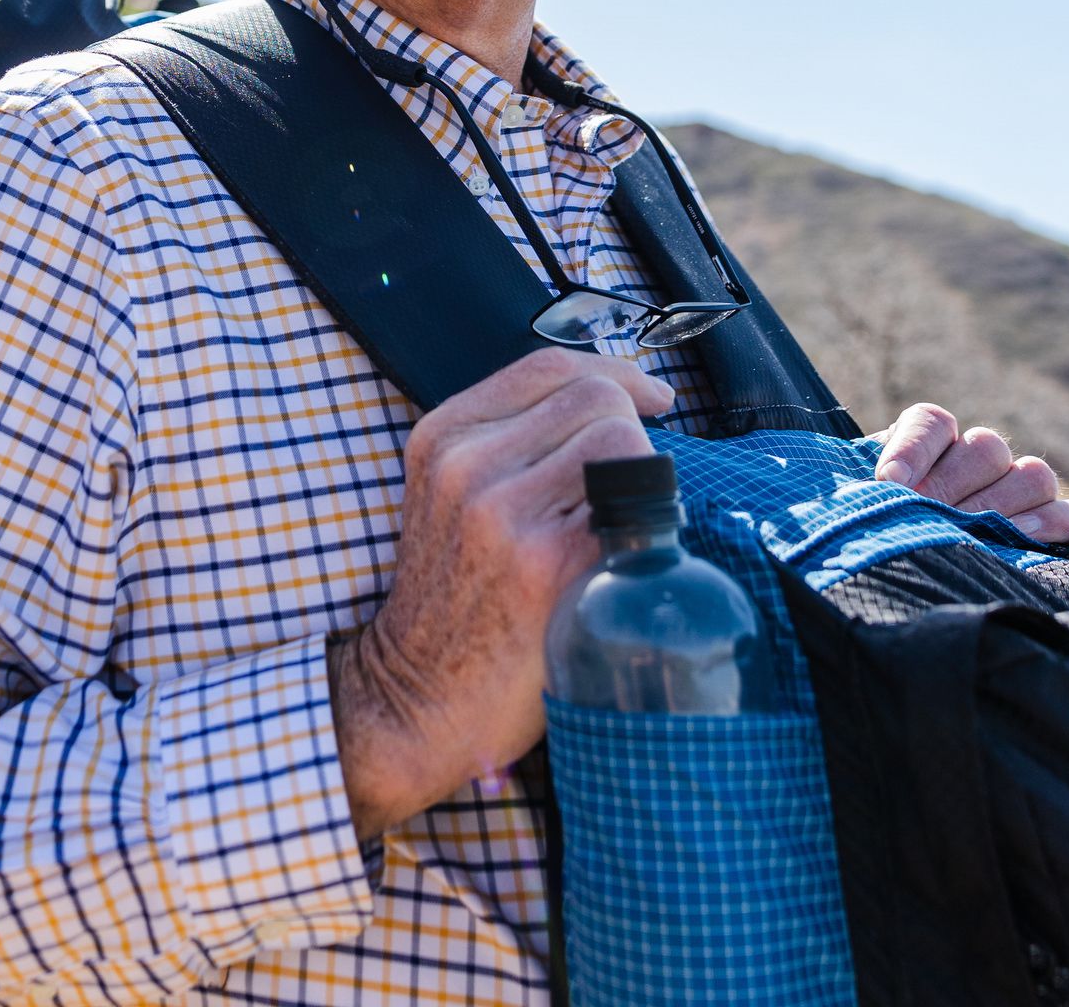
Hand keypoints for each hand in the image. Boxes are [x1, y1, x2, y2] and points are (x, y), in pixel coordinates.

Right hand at [329, 349, 673, 837]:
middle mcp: (466, 464)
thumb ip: (507, 448)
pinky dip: (650, 523)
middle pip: (596, 396)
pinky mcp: (545, 563)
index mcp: (442, 437)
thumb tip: (616, 409)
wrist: (415, 701)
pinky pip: (632, 505)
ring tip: (629, 525)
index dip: (617, 375)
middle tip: (641, 483)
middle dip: (637, 430)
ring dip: (645, 477)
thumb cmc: (455, 604)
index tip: (652, 401)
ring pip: (621, 439)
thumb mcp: (452, 501)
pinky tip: (630, 558)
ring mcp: (502, 512)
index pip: (550, 366)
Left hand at [872, 402, 1068, 545]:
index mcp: (932, 441)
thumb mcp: (868, 504)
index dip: (913, 448)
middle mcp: (980, 456)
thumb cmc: (883, 529)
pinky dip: (1057, 525)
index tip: (888, 481)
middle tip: (929, 515)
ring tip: (975, 532)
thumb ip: (871, 493)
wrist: (899, 558)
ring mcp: (1021, 486)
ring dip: (1003, 506)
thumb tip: (878, 490)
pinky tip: (1024, 541)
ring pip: (1033, 475)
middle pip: (985, 449)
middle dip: (953, 487)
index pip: (932, 423)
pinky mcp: (1054, 520)